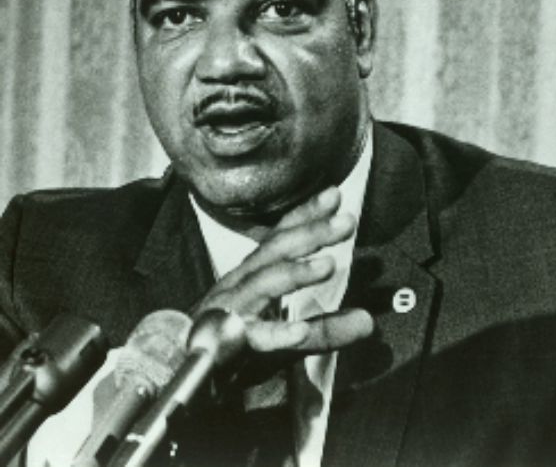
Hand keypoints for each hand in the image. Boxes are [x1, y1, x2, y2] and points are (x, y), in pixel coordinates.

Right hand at [192, 187, 373, 354]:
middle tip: (346, 220)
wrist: (179, 368)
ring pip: (262, 284)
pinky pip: (250, 337)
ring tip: (327, 264)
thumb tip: (368, 320)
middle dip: (310, 232)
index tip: (334, 195)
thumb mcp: (287, 333)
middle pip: (274, 250)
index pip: (280, 237)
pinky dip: (275, 334)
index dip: (306, 214)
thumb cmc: (233, 340)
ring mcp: (230, 310)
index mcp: (253, 273)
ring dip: (295, 272)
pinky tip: (298, 331)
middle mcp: (240, 283)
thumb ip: (325, 325)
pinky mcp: (224, 345)